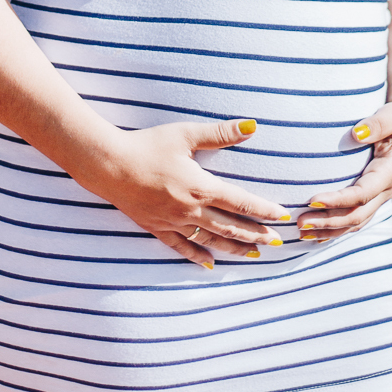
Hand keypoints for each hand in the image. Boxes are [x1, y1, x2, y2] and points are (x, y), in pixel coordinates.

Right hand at [86, 119, 289, 268]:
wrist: (108, 164)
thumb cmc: (147, 145)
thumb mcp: (184, 135)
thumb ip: (219, 133)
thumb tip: (251, 126)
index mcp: (201, 186)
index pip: (242, 202)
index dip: (265, 211)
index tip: (283, 218)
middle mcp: (191, 209)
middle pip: (231, 226)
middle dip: (256, 235)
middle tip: (277, 242)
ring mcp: (173, 222)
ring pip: (211, 240)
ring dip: (234, 248)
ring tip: (254, 254)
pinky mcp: (156, 227)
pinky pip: (181, 247)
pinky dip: (198, 257)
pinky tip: (210, 264)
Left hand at [295, 99, 391, 241]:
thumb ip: (377, 124)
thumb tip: (356, 134)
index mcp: (390, 172)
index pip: (361, 194)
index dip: (337, 200)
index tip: (312, 200)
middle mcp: (386, 189)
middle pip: (356, 215)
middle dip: (327, 222)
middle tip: (299, 222)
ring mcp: (381, 196)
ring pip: (356, 222)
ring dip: (329, 230)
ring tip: (301, 234)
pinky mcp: (374, 195)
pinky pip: (356, 218)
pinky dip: (337, 228)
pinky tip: (316, 234)